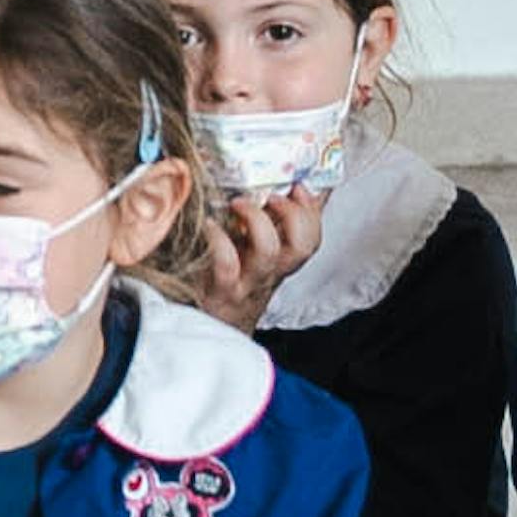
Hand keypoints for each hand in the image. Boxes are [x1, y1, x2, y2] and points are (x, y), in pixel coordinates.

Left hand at [152, 182, 324, 324]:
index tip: (299, 187)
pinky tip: (208, 225)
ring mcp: (244, 283)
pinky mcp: (218, 290)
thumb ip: (268, 224)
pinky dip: (218, 238)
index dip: (312, 211)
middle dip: (293, 214)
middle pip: (301, 246)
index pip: (311, 238)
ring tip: (238, 202)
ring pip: (269, 252)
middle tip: (271, 196)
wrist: (204, 331)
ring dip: (257, 219)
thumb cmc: (224, 282)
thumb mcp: (251, 255)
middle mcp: (267, 274)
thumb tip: (281, 185)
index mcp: (278, 263)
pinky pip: (226, 263)